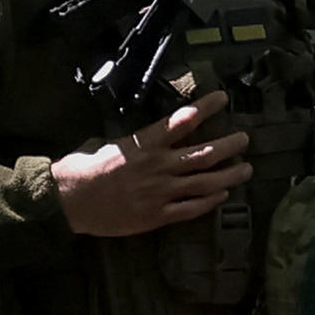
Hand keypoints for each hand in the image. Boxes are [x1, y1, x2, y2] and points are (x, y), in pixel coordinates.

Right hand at [52, 93, 248, 234]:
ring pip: (205, 182)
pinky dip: (210, 201)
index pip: (182, 121)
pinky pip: (191, 208)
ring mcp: (160, 192)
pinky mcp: (157, 215)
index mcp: (144, 144)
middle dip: (229, 145)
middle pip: (203, 154)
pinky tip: (223, 195)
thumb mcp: (110, 143)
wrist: (68, 200)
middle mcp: (157, 166)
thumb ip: (136, 139)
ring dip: (229, 174)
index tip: (223, 98)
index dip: (205, 108)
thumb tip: (152, 133)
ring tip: (246, 169)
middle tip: (244, 139)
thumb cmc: (84, 168)